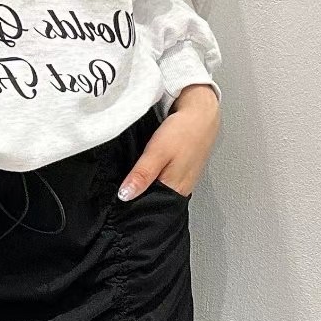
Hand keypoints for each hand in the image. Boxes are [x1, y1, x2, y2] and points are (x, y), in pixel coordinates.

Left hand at [117, 84, 219, 199]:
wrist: (202, 113)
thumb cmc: (183, 131)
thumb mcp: (156, 153)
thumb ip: (141, 176)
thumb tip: (125, 196)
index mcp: (175, 190)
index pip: (150, 207)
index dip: (133, 205)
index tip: (119, 198)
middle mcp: (181, 189)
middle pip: (154, 200)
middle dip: (138, 195)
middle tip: (125, 184)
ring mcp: (183, 180)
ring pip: (159, 189)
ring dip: (146, 185)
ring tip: (136, 176)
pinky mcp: (183, 170)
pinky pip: (165, 179)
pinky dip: (155, 175)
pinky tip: (150, 167)